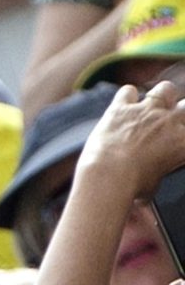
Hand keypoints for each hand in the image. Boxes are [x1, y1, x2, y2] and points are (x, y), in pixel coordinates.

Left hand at [76, 82, 184, 203]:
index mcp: (183, 142)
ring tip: (151, 107)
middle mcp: (170, 122)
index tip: (177, 138)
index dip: (181, 135)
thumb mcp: (153, 186)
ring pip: (165, 90)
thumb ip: (155, 177)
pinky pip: (129, 91)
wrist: (108, 176)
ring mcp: (146, 112)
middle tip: (167, 124)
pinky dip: (127, 98)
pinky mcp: (121, 108)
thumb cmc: (131, 186)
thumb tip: (145, 194)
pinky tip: (123, 105)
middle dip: (179, 113)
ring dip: (160, 96)